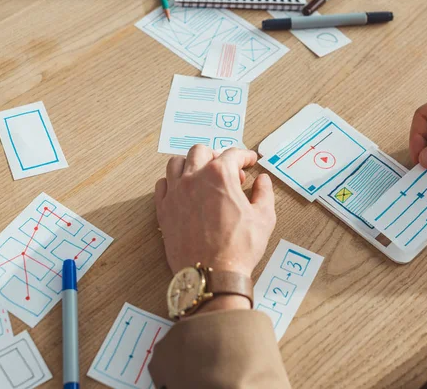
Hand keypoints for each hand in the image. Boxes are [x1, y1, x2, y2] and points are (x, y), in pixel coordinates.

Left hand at [154, 145, 275, 278]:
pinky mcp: (164, 210)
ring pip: (176, 163)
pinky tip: (182, 189)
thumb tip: (263, 181)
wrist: (212, 275)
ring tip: (202, 174)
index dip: (244, 156)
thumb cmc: (238, 249)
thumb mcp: (264, 218)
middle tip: (228, 169)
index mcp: (219, 176)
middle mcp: (194, 179)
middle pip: (201, 151)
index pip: (232, 154)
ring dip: (191, 164)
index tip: (249, 161)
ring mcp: (175, 193)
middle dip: (217, 155)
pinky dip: (172, 182)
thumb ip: (264, 193)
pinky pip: (162, 185)